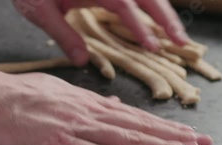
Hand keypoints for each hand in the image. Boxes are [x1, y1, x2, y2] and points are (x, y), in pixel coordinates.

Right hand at [0, 71, 211, 144]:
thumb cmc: (13, 98)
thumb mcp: (55, 93)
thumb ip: (85, 103)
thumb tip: (111, 108)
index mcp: (85, 103)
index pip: (132, 117)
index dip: (161, 126)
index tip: (186, 132)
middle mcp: (87, 114)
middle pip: (139, 128)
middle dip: (174, 136)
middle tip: (204, 143)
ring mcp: (76, 130)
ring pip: (128, 140)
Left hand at [13, 0, 188, 65]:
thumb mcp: (39, 10)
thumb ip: (62, 34)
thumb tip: (82, 61)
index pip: (125, 6)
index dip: (141, 26)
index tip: (154, 46)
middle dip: (167, 18)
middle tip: (182, 42)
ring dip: (164, 13)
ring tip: (178, 35)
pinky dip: (151, 6)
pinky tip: (158, 20)